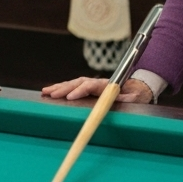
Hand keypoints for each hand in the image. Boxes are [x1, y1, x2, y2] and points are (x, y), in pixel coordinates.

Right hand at [40, 77, 154, 103]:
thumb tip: (128, 97)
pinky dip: (61, 88)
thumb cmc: (135, 95)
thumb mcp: (135, 99)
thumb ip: (130, 99)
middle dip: (63, 88)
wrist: (136, 88)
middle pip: (78, 83)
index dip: (80, 91)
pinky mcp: (88, 88)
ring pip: (73, 83)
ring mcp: (91, 84)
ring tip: (46, 91)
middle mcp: (97, 82)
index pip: (91, 85)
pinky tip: (50, 91)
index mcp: (107, 85)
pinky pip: (72, 87)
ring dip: (59, 87)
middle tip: (51, 94)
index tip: (70, 97)